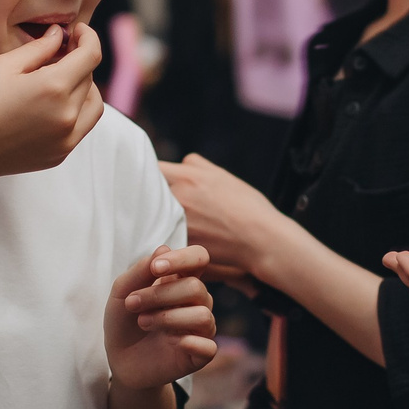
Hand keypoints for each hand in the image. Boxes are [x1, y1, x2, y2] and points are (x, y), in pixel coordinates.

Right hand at [0, 23, 104, 187]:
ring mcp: (67, 138)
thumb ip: (39, 47)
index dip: (88, 37)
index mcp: (53, 87)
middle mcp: (67, 114)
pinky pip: (82, 126)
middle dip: (80, 60)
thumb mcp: (3, 65)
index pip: (90, 56)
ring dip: (85, 86)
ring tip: (62, 78)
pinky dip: (77, 110)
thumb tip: (61, 35)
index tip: (79, 30)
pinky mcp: (62, 153)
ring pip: (94, 104)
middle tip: (60, 51)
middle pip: (90, 78)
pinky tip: (55, 103)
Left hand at [105, 243, 218, 389]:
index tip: (155, 269)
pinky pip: (209, 346)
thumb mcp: (122, 293)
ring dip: (167, 318)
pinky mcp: (200, 354)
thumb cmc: (124, 322)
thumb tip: (164, 247)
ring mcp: (201, 328)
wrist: (119, 360)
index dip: (182, 259)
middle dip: (159, 294)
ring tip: (143, 322)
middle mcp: (197, 301)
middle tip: (132, 304)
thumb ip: (141, 270)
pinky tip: (171, 342)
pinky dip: (189, 342)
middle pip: (195, 288)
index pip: (199, 258)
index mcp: (181, 280)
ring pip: (202, 315)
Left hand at [160, 154, 289, 282]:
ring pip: (151, 216)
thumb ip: (198, 166)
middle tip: (148, 202)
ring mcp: (176, 222)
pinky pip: (161, 237)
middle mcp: (178, 197)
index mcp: (187, 176)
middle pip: (147, 193)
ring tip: (159, 221)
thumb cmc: (248, 207)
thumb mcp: (223, 176)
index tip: (151, 181)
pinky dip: (162, 237)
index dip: (150, 175)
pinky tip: (166, 239)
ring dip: (152, 217)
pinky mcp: (179, 244)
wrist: (262, 240)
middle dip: (148, 197)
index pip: (152, 169)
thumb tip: (181, 163)